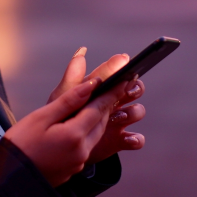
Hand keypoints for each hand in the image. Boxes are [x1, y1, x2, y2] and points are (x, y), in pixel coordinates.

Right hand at [3, 77, 130, 186]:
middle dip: (109, 102)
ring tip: (103, 101)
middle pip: (101, 121)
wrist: (9, 180)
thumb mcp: (40, 118)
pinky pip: (88, 145)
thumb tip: (90, 85)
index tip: (125, 77)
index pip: (100, 108)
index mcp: (74, 135)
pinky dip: (90, 130)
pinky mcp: (73, 168)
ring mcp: (79, 162)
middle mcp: (82, 150)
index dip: (112, 91)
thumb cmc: (20, 145)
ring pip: (96, 134)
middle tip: (118, 85)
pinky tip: (84, 124)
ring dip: (101, 117)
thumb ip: (68, 102)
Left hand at [48, 47, 145, 164]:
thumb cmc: (62, 117)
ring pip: (137, 111)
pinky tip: (127, 139)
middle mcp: (114, 102)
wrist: (59, 145)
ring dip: (132, 112)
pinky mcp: (119, 140)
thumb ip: (73, 77)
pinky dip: (135, 139)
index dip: (124, 71)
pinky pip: (136, 139)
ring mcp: (118, 121)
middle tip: (126, 91)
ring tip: (118, 116)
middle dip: (134, 89)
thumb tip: (81, 51)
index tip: (125, 70)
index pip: (118, 75)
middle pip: (134, 89)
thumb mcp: (65, 97)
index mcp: (102, 89)